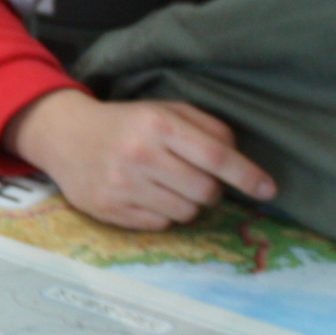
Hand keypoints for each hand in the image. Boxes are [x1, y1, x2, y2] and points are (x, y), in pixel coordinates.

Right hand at [4, 89, 275, 230]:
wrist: (66, 135)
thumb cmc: (126, 123)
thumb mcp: (165, 110)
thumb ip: (207, 127)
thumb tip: (238, 158)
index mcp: (158, 125)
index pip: (216, 157)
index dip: (247, 175)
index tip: (269, 189)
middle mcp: (140, 155)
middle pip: (205, 190)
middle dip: (212, 190)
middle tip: (199, 181)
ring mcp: (123, 185)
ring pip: (186, 212)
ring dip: (189, 204)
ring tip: (170, 186)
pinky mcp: (110, 209)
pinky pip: (161, 224)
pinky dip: (164, 214)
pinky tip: (149, 196)